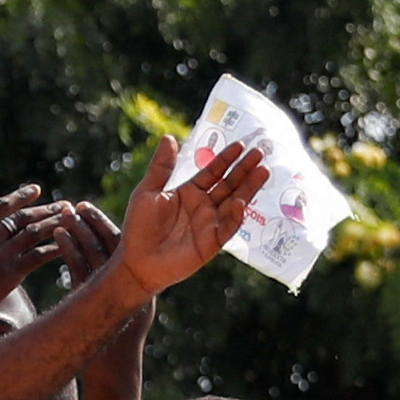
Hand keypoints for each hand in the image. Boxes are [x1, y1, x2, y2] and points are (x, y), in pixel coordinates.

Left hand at [111, 113, 267, 296]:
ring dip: (248, 188)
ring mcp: (210, 224)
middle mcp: (204, 206)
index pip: (213, 172)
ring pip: (234, 203)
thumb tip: (169, 137)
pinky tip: (241, 203)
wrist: (136, 262)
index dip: (226, 159)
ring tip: (263, 172)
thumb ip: (161, 167)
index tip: (241, 145)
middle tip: (260, 153)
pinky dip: (235, 217)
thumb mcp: (148, 191)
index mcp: (190, 192)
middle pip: (229, 185)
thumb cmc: (139, 227)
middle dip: (244, 170)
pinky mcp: (211, 243)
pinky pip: (227, 228)